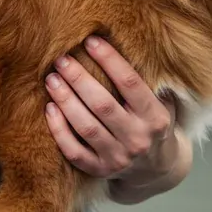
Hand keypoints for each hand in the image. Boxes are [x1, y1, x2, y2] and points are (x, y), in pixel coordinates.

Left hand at [43, 36, 188, 196]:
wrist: (156, 168)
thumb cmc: (152, 124)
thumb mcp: (162, 103)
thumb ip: (147, 80)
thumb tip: (118, 42)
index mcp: (156, 118)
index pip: (130, 83)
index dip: (110, 60)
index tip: (90, 41)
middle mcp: (138, 139)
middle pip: (103, 105)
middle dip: (79, 79)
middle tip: (61, 59)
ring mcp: (118, 158)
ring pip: (86, 127)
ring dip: (65, 100)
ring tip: (51, 79)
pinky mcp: (99, 170)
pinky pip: (73, 151)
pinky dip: (59, 130)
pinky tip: (49, 108)